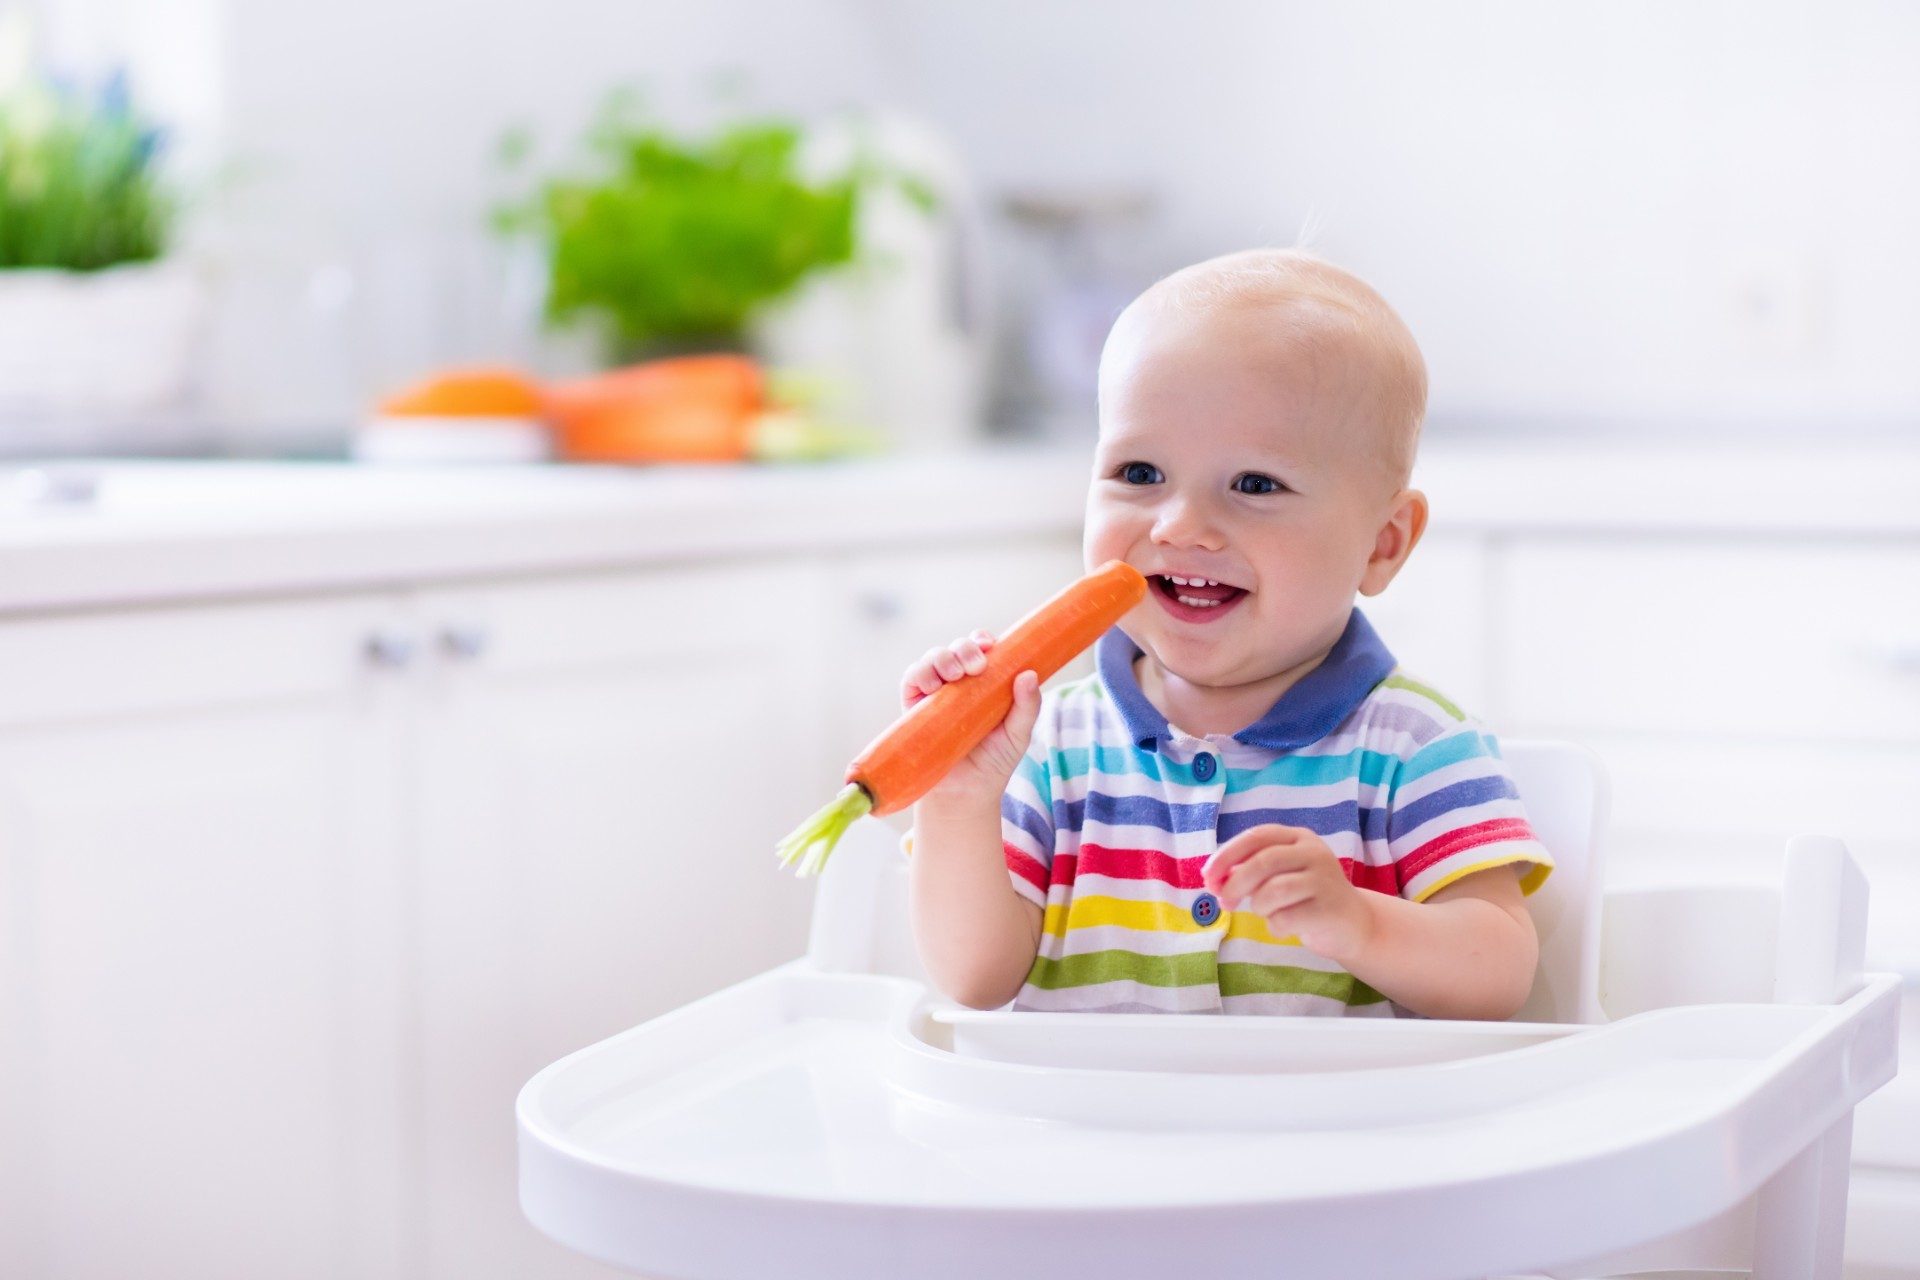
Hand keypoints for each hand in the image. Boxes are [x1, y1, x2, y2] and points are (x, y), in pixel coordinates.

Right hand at [901, 630, 1040, 810]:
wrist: (965, 793)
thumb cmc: (994, 762)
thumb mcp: (1018, 735)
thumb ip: (1027, 707)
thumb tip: (1029, 674)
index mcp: (985, 681)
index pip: (982, 649)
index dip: (983, 641)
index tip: (990, 646)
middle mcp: (959, 682)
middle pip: (958, 648)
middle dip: (965, 648)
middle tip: (976, 666)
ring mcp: (935, 692)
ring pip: (934, 658)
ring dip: (943, 657)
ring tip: (955, 675)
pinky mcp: (914, 706)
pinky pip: (913, 678)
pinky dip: (921, 674)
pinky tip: (933, 686)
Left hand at [1203, 825, 1375, 963]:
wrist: (1354, 924)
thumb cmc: (1306, 897)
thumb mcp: (1279, 875)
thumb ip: (1249, 870)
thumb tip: (1214, 878)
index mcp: (1298, 837)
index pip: (1256, 836)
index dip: (1227, 855)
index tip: (1208, 876)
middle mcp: (1314, 852)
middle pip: (1263, 862)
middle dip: (1235, 884)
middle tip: (1225, 902)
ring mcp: (1324, 879)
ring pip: (1273, 891)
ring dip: (1258, 906)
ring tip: (1266, 912)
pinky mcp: (1329, 908)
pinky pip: (1286, 918)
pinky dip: (1275, 926)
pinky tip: (1285, 927)